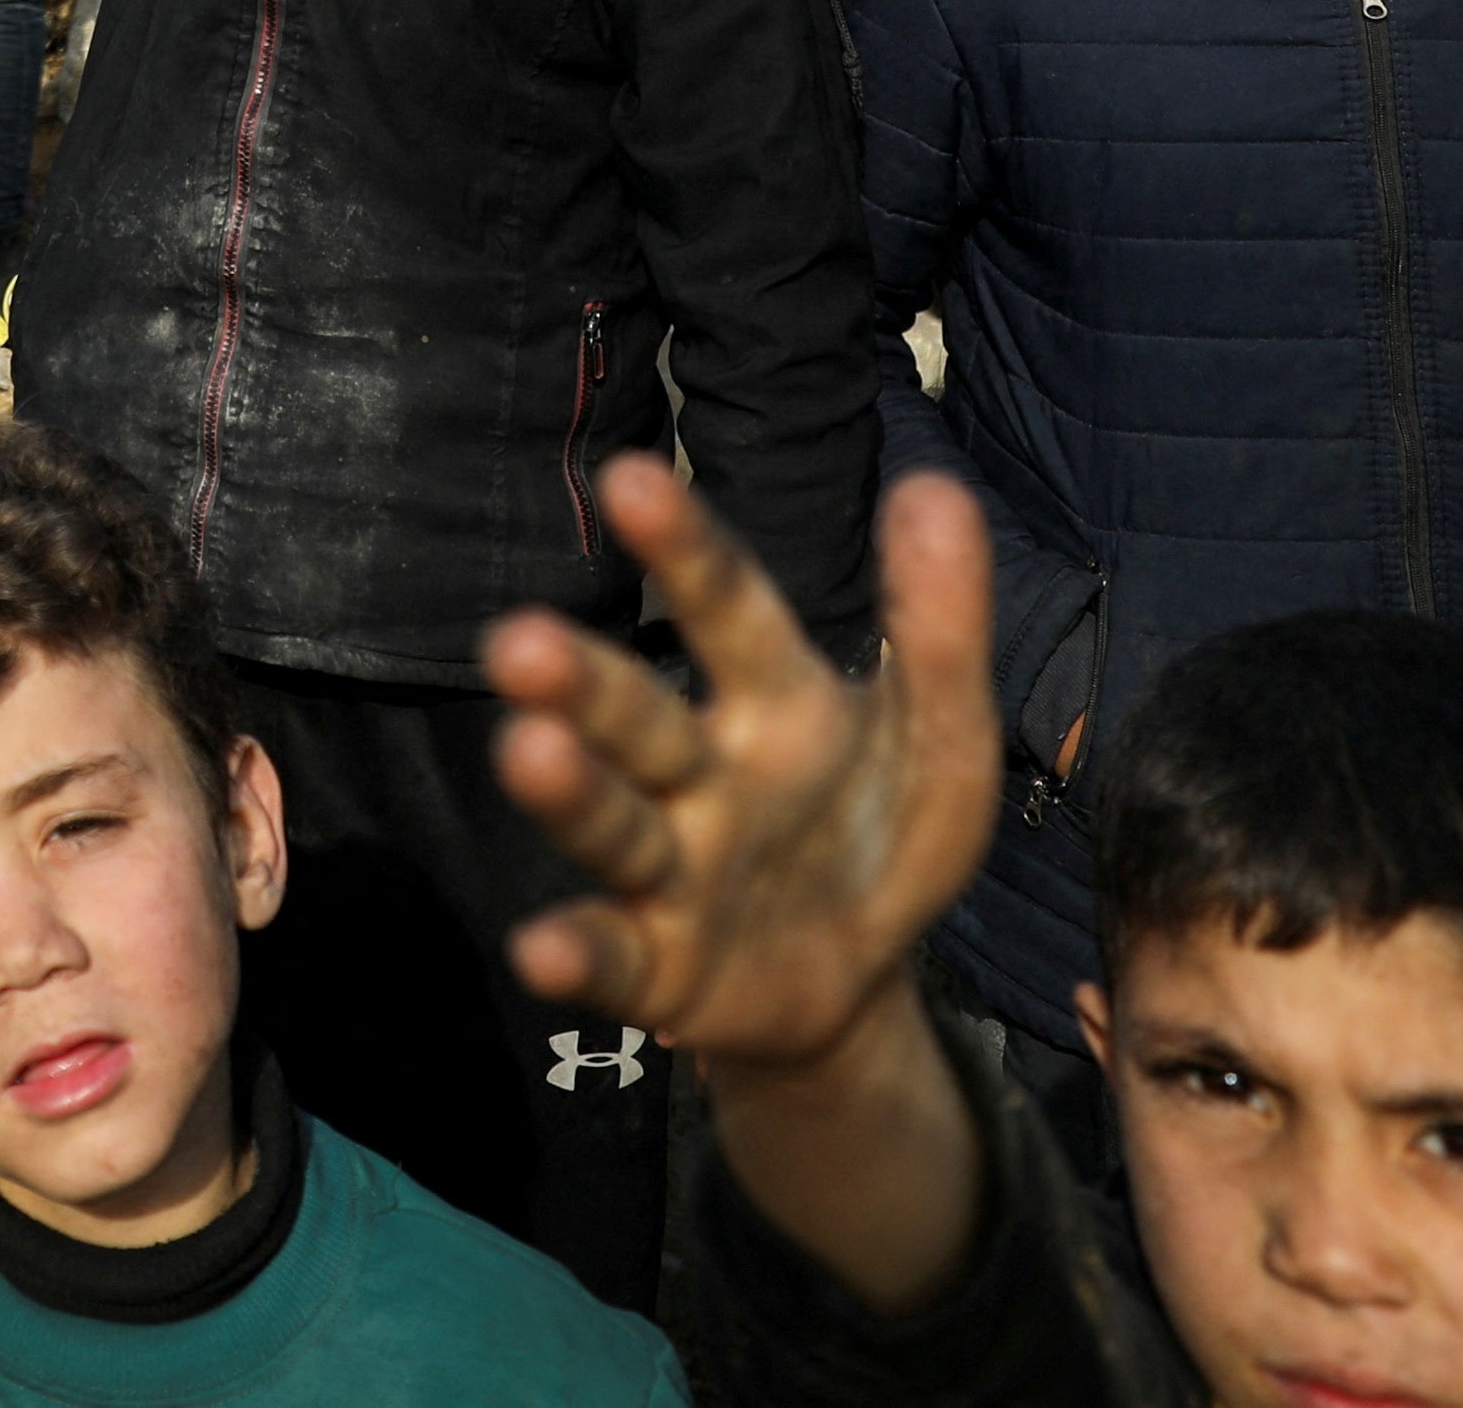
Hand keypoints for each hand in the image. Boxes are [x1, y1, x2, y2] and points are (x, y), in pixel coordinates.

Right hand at [489, 461, 1002, 1314]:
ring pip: (614, 825)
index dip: (686, 548)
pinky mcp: (655, 970)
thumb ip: (940, 625)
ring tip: (525, 750)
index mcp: (774, 703)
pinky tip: (539, 948)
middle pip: (638, 718)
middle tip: (521, 641)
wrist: (854, 985)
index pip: (729, 609)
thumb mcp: (940, 736)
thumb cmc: (877, 834)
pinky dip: (575, 956)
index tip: (630, 478)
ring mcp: (671, 872)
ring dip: (568, 791)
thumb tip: (933, 485)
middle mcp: (701, 774)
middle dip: (582, 681)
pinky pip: (610, 959)